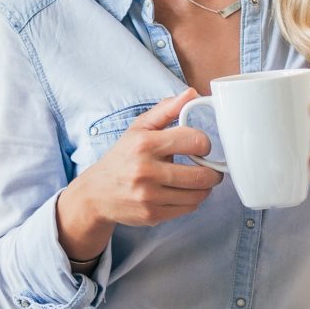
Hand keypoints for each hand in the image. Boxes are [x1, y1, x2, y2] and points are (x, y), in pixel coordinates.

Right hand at [57, 89, 219, 257]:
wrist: (96, 194)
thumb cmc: (122, 157)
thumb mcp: (139, 129)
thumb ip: (166, 110)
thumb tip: (192, 93)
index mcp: (145, 143)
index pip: (194, 141)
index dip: (205, 143)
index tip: (202, 147)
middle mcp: (146, 170)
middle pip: (201, 174)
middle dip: (213, 172)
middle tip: (212, 168)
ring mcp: (149, 195)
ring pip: (198, 194)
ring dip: (205, 188)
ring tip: (199, 180)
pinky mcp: (152, 215)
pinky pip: (188, 209)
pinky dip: (193, 201)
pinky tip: (185, 193)